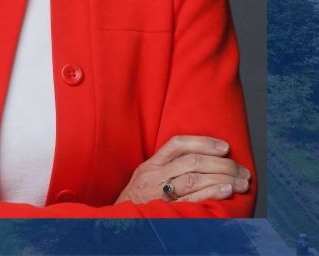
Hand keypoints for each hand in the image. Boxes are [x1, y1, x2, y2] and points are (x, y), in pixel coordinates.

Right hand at [116, 135, 250, 204]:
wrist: (122, 221)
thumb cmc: (140, 199)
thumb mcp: (147, 176)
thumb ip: (168, 167)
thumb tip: (204, 160)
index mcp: (151, 164)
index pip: (178, 144)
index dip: (203, 142)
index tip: (225, 147)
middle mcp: (155, 175)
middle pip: (192, 162)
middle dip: (222, 164)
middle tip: (242, 170)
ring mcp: (161, 193)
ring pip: (195, 178)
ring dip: (223, 178)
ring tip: (242, 181)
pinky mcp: (169, 209)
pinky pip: (194, 198)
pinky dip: (213, 192)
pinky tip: (228, 190)